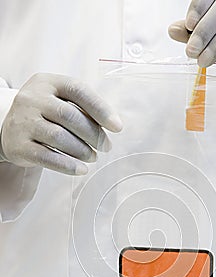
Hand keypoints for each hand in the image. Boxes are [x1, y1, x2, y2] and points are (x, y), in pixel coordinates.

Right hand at [0, 73, 121, 174]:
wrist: (9, 129)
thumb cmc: (45, 115)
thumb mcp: (60, 101)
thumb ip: (83, 108)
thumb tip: (113, 125)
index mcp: (48, 82)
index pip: (78, 90)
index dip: (101, 109)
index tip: (117, 127)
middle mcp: (32, 98)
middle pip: (70, 116)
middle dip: (94, 134)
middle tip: (106, 147)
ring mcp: (23, 122)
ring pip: (59, 137)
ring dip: (82, 150)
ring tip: (93, 157)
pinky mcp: (18, 145)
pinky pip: (47, 157)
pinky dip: (68, 165)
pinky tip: (81, 169)